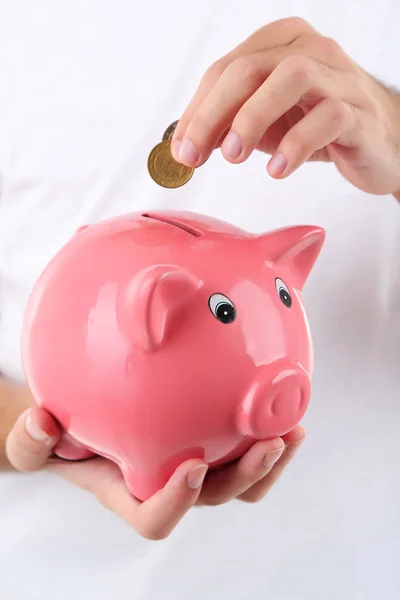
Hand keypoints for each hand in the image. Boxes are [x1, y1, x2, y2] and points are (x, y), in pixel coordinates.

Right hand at [6, 403, 303, 539]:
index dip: (177, 502)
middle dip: (246, 477)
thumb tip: (41, 422)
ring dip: (272, 459)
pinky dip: (264, 428)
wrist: (84, 422)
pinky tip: (278, 398)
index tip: (192, 465)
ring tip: (293, 429)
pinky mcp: (210, 440)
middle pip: (216, 496)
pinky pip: (244, 444)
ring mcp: (194, 463)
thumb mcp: (38, 440)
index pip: (155, 517)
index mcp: (130, 492)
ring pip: (242, 479)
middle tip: (270, 444)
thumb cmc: (62, 437)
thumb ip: (32, 440)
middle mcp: (169, 484)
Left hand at [172, 17, 399, 196]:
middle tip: (195, 156)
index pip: (226, 69)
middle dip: (213, 113)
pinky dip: (297, 144)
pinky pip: (329, 117)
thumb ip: (227, 124)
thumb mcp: (264, 121)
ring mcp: (338, 78)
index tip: (182, 150)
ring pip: (291, 78)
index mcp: (280, 43)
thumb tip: (184, 145)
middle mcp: (311, 50)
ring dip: (252, 118)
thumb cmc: (315, 125)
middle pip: (250, 69)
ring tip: (234, 157)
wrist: (378, 140)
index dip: (197, 110)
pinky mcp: (359, 111)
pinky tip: (278, 169)